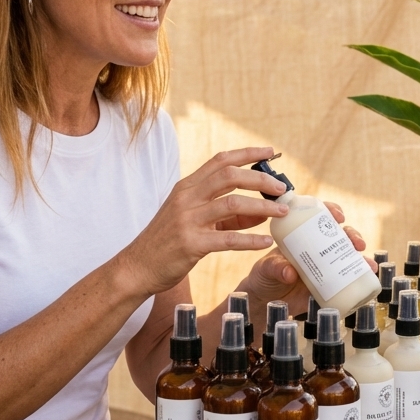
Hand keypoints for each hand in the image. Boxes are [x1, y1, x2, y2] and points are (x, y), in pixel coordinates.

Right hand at [124, 147, 289, 296]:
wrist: (137, 267)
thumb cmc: (167, 242)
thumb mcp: (191, 218)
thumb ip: (225, 214)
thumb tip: (260, 211)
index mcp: (187, 187)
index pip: (220, 160)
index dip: (248, 153)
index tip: (271, 152)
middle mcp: (187, 198)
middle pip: (229, 176)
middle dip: (260, 178)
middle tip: (282, 188)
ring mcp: (188, 220)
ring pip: (232, 204)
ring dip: (262, 207)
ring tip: (282, 212)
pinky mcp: (191, 244)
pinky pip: (228, 239)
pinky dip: (251, 240)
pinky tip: (266, 242)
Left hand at [240, 202, 371, 313]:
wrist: (264, 301)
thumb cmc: (263, 277)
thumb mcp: (266, 268)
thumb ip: (275, 268)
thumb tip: (290, 273)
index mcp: (302, 236)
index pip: (319, 217)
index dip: (331, 212)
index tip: (337, 216)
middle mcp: (316, 248)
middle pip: (339, 235)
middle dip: (352, 235)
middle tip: (356, 243)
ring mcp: (324, 265)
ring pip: (347, 255)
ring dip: (361, 257)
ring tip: (368, 264)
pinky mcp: (328, 283)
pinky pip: (347, 277)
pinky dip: (360, 276)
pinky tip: (369, 277)